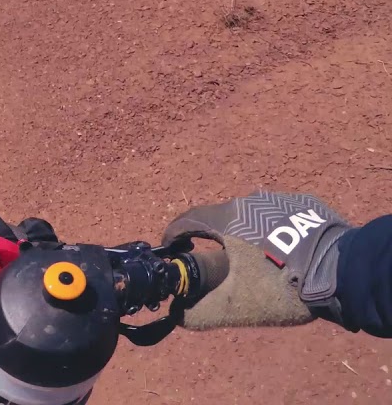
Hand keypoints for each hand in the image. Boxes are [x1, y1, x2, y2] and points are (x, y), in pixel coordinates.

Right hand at [163, 191, 351, 330]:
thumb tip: (178, 315)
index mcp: (226, 219)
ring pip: (251, 216)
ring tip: (254, 260)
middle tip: (216, 262)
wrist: (344, 274)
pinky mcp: (305, 204)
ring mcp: (279, 200)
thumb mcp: (237, 307)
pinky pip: (278, 217)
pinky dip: (273, 231)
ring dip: (245, 234)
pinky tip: (283, 253)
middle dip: (213, 238)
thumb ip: (200, 312)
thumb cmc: (282, 286)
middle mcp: (249, 201)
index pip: (187, 220)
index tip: (172, 249)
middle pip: (220, 218)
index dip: (174, 235)